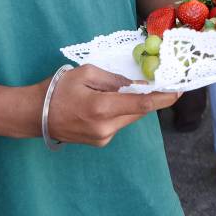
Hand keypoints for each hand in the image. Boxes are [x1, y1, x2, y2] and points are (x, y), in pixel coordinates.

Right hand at [45, 65, 179, 147]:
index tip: (179, 91)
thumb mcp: (86, 73)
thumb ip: (114, 79)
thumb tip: (135, 85)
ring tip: (120, 91)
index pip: (141, 104)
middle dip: (149, 97)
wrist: (36, 115)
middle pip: (138, 111)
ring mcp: (103, 137)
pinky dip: (120, 111)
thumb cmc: (59, 89)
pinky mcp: (101, 142)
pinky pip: (119, 123)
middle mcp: (106, 127)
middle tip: (159, 83)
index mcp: (102, 107)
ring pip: (129, 117)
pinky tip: (106, 103)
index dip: (163, 98)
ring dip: (131, 104)